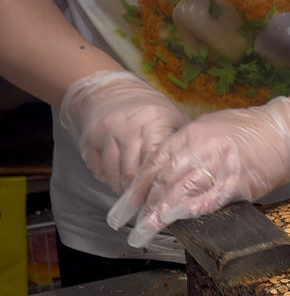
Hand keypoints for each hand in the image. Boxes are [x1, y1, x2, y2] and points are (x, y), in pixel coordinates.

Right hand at [60, 70, 188, 193]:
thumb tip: (193, 175)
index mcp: (153, 122)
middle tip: (146, 205)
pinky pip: (98, 170)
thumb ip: (182, 145)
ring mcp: (106, 132)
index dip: (158, 186)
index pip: (155, 163)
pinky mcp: (89, 138)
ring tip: (133, 196)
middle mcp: (128, 127)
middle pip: (133, 173)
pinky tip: (117, 181)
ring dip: (123, 190)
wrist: (109, 90)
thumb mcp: (172, 119)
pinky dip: (108, 180)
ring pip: (114, 175)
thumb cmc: (150, 111)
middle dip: (140, 194)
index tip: (161, 201)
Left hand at [106, 96, 289, 247]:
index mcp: (190, 135)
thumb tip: (164, 178)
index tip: (122, 210)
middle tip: (131, 229)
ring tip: (145, 232)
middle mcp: (200, 148)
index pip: (155, 164)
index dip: (136, 189)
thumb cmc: (246, 134)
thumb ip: (185, 152)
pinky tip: (178, 221)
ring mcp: (219, 164)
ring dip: (161, 213)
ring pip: (183, 190)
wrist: (282, 132)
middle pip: (164, 180)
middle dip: (144, 207)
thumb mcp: (208, 132)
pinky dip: (193, 210)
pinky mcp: (238, 181)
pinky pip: (212, 198)